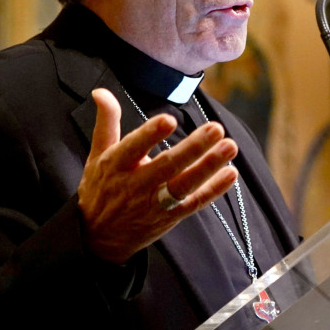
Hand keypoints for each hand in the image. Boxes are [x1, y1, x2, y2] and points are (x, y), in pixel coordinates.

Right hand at [77, 88, 238, 263]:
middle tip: (215, 128)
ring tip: (230, 146)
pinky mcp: (171, 216)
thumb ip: (107, 122)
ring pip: (184, 185)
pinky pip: (195, 203)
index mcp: (116, 165)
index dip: (149, 134)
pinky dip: (214, 190)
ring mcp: (155, 203)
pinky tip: (231, 173)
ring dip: (209, 166)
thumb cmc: (101, 188)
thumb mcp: (97, 155)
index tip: (169, 119)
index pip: (132, 148)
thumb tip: (101, 91)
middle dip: (193, 148)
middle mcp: (136, 185)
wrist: (99, 238)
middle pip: (167, 166)